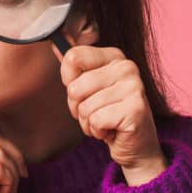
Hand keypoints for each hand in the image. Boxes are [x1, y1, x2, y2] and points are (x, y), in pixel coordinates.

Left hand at [50, 34, 167, 181]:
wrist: (136, 146)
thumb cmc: (109, 115)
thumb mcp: (89, 88)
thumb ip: (75, 68)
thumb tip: (55, 46)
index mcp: (114, 57)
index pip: (73, 57)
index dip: (69, 81)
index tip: (84, 92)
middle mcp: (127, 68)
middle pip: (75, 87)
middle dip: (78, 108)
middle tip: (97, 113)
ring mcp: (134, 87)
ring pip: (85, 107)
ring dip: (89, 122)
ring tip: (105, 123)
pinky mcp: (135, 109)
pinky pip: (96, 120)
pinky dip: (98, 131)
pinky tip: (112, 131)